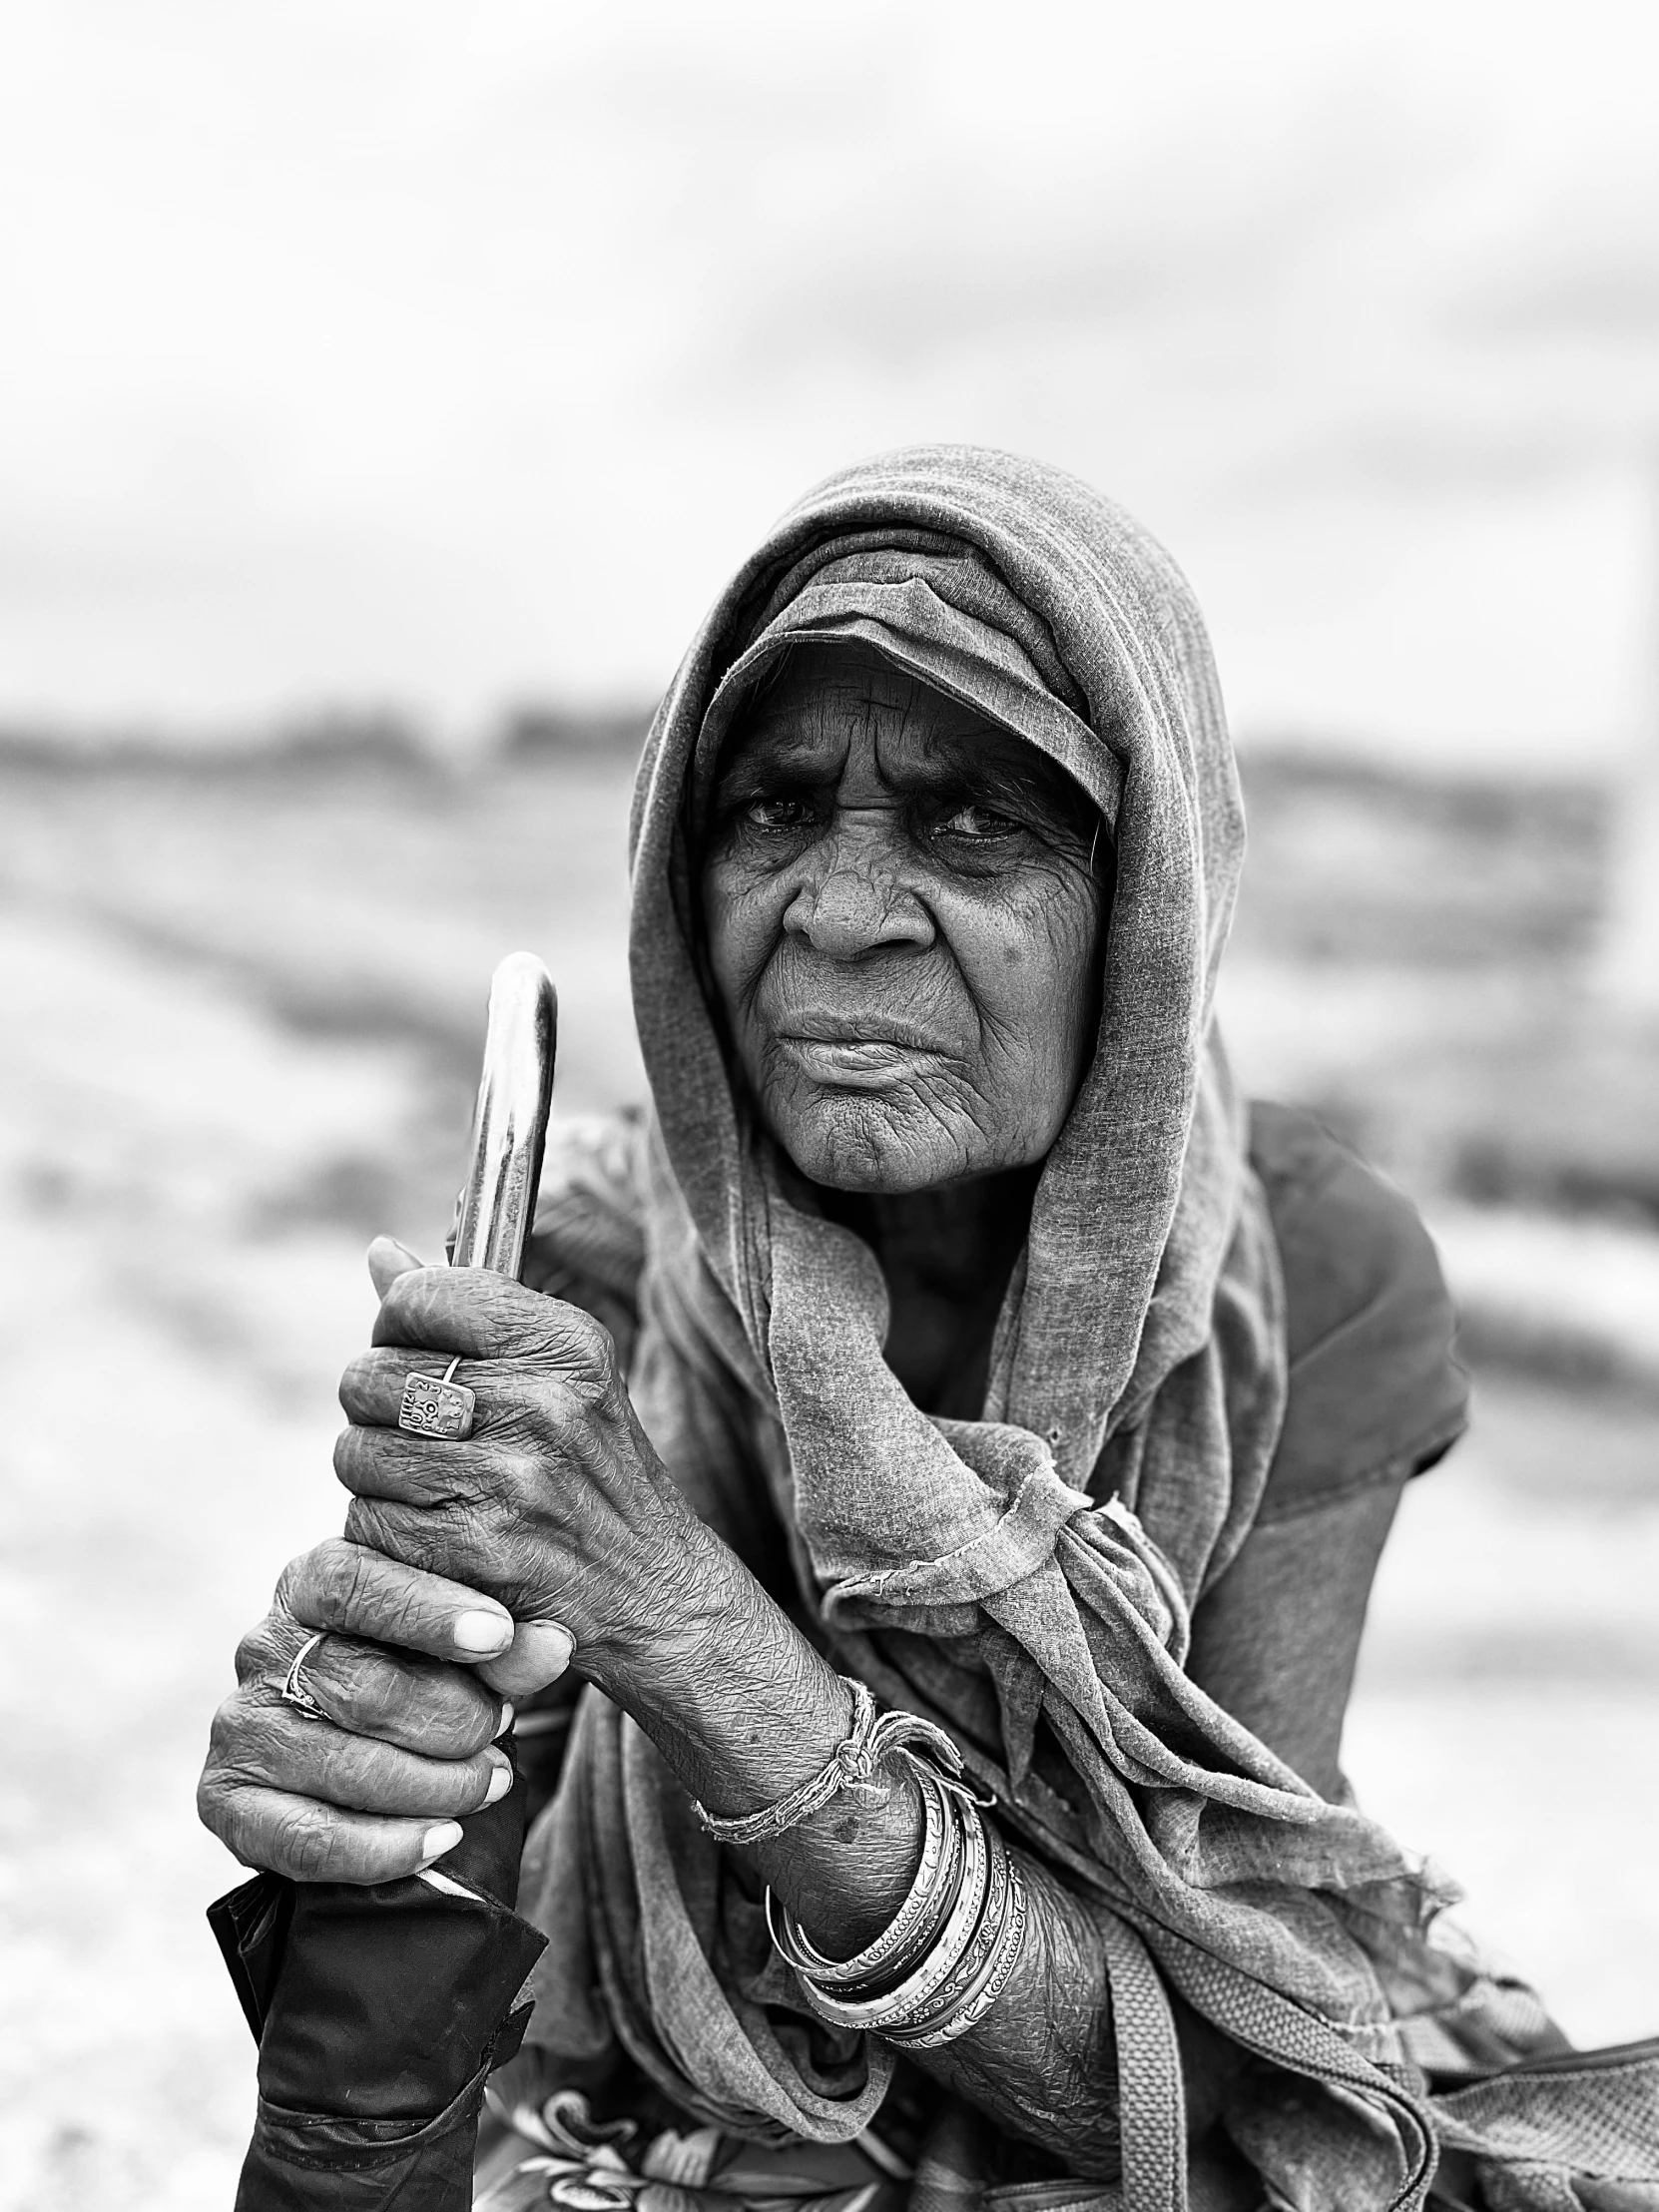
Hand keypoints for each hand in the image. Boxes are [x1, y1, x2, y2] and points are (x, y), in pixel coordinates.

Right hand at [197, 1538, 572, 1882]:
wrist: (368, 1748)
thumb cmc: (425, 1672)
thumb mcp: (464, 1644)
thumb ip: (506, 1644)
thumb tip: (554, 1648)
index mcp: (311, 1583)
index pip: (351, 1582)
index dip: (426, 1610)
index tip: (497, 1635)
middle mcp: (263, 1647)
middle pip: (362, 1686)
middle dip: (453, 1718)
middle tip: (502, 1730)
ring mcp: (241, 1726)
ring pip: (346, 1765)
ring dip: (436, 1784)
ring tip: (490, 1784)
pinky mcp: (226, 1802)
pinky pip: (307, 1839)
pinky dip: (384, 1847)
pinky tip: (442, 1839)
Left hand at [332, 1246, 728, 1688]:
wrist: (653, 1594)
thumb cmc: (595, 1473)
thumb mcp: (564, 1376)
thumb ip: (471, 1311)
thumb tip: (378, 1252)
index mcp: (566, 1345)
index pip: (420, 1297)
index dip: (399, 1325)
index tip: (420, 1353)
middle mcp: (541, 1404)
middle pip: (370, 1377)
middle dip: (379, 1409)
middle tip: (424, 1434)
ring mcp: (507, 1480)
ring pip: (357, 1453)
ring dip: (378, 1477)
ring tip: (434, 1488)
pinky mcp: (472, 1553)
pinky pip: (367, 1523)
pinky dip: (386, 1534)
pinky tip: (435, 1537)